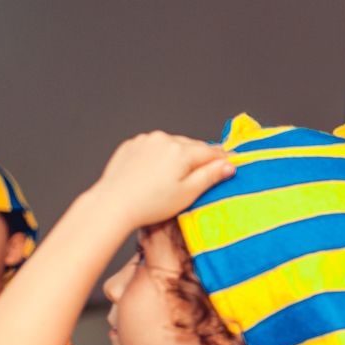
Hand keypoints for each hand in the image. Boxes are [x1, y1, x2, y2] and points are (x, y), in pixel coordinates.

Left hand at [89, 131, 234, 230]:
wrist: (114, 204)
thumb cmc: (150, 204)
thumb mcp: (188, 193)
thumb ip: (210, 176)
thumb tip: (228, 165)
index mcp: (181, 151)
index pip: (210, 151)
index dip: (223, 158)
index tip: (230, 162)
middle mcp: (163, 140)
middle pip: (191, 146)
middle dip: (200, 157)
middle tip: (206, 172)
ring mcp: (146, 140)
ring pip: (172, 145)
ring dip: (179, 155)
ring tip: (177, 177)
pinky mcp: (132, 145)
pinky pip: (153, 147)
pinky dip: (160, 155)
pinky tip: (157, 173)